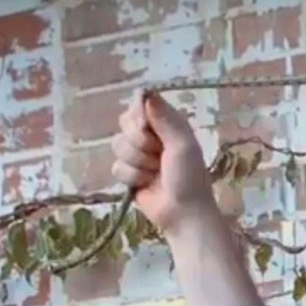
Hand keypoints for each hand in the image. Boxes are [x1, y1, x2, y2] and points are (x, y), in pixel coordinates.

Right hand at [111, 92, 217, 235]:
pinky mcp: (128, 173)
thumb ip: (164, 118)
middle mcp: (151, 134)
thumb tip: (144, 91)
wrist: (184, 213)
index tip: (145, 128)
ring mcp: (138, 154)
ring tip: (156, 173)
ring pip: (118, 146)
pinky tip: (146, 184)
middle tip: (159, 156)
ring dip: (138, 163)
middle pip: (124, 123)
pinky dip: (132, 177)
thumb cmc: (190, 177)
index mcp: (166, 122)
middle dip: (139, 143)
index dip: (138, 116)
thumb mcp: (182, 144)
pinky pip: (116, 167)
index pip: (139, 104)